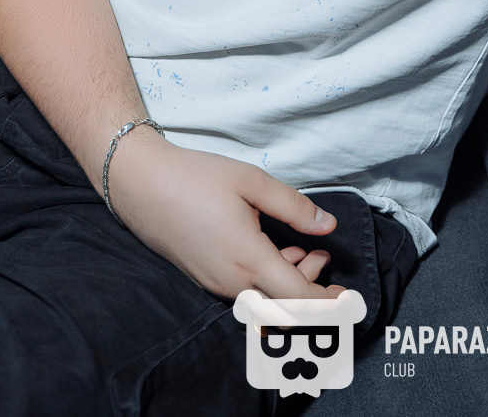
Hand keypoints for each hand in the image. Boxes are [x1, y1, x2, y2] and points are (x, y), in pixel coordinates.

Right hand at [107, 129, 344, 301]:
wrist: (141, 184)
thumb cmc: (196, 178)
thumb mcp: (251, 182)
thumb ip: (293, 207)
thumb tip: (326, 225)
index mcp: (248, 260)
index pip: (298, 299)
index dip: (326, 302)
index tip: (346, 295)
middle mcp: (231, 283)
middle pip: (283, 308)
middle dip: (310, 289)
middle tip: (321, 254)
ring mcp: (215, 284)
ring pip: (264, 301)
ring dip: (288, 282)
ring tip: (297, 246)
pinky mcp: (205, 279)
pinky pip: (245, 293)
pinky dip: (267, 280)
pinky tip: (269, 249)